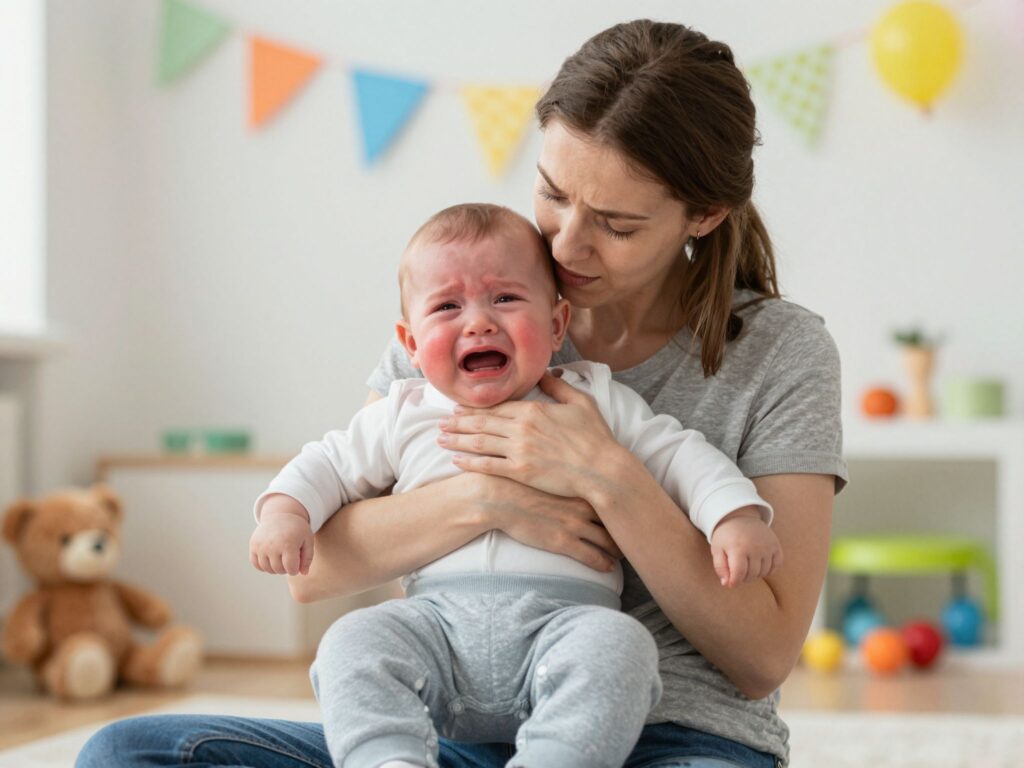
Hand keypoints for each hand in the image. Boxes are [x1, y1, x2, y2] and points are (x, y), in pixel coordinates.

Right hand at [249, 497, 313, 575]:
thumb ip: (308, 558)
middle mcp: (272, 545)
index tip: (297, 562)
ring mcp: (261, 545)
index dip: (296, 569)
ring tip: (281, 558)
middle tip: (289, 558)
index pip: (291, 569)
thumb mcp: (308, 540)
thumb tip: (304, 573)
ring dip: (275, 567)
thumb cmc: (297, 529)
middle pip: (279, 570)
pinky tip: (271, 558)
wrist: (280, 514)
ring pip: (267, 569)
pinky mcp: (253, 544)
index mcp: (288, 544)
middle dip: (286, 568)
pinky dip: (263, 565)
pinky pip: (256, 564)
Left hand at [438, 372, 624, 501]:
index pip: (497, 407)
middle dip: (459, 423)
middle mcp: (522, 428)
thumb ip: (559, 387)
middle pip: (483, 423)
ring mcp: (519, 450)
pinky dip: (470, 462)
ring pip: (480, 442)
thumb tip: (545, 373)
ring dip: (458, 440)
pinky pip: (489, 465)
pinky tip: (456, 460)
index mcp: (534, 410)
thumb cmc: (596, 437)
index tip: (459, 409)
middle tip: (441, 423)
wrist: (602, 468)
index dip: (475, 408)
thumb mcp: (581, 403)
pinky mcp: (521, 471)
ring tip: (440, 439)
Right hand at [471, 473, 622, 572]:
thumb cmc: (516, 479)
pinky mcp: (563, 543)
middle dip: (626, 528)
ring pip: (608, 540)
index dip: (623, 504)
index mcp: (579, 485)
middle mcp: (582, 505)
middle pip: (615, 519)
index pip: (611, 496)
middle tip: (636, 534)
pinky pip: (592, 557)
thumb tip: (569, 467)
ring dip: (619, 549)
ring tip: (624, 554)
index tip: (632, 508)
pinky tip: (609, 567)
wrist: (497, 496)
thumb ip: (561, 470)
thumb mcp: (544, 468)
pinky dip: (604, 563)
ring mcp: (574, 525)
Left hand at [710, 507, 782, 587]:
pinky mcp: (775, 545)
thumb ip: (720, 567)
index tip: (731, 583)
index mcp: (738, 548)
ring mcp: (767, 546)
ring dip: (755, 574)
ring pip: (764, 572)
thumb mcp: (717, 549)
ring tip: (747, 567)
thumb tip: (727, 584)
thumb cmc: (726, 536)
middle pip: (751, 574)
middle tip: (738, 572)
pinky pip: (777, 565)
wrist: (739, 516)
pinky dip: (769, 569)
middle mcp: (755, 547)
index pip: (739, 574)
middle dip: (743, 578)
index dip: (734, 582)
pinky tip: (760, 565)